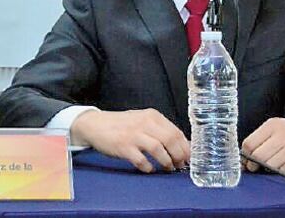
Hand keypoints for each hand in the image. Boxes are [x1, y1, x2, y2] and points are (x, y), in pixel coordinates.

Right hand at [71, 108, 189, 172]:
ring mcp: (133, 135)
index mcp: (152, 116)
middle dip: (179, 155)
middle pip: (170, 140)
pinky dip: (148, 167)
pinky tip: (149, 168)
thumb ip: (160, 130)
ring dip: (166, 162)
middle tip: (180, 165)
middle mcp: (144, 123)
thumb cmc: (121, 125)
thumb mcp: (142, 121)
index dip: (185, 147)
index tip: (189, 157)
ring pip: (158, 149)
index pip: (176, 131)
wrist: (95, 124)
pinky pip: (141, 160)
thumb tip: (182, 146)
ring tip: (168, 168)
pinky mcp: (123, 147)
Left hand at [240, 114, 284, 173]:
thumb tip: (245, 156)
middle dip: (253, 165)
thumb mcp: (276, 126)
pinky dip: (279, 172)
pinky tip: (281, 166)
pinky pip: (283, 171)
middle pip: (258, 156)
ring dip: (266, 169)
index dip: (244, 155)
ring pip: (270, 166)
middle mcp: (282, 136)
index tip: (245, 160)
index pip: (250, 143)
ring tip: (269, 165)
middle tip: (254, 167)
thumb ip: (261, 138)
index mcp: (272, 126)